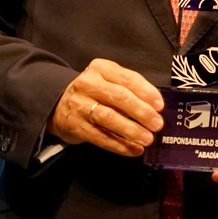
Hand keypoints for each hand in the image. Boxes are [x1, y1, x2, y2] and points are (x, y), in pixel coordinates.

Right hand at [47, 58, 163, 156]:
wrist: (57, 104)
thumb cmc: (93, 92)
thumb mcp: (108, 81)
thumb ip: (129, 89)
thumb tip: (155, 107)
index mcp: (101, 68)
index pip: (127, 78)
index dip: (146, 92)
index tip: (160, 105)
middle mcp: (88, 84)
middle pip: (119, 97)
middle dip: (141, 112)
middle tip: (157, 124)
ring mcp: (79, 105)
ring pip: (109, 118)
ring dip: (131, 130)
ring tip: (147, 139)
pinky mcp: (75, 125)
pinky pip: (100, 137)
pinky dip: (119, 145)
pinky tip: (133, 149)